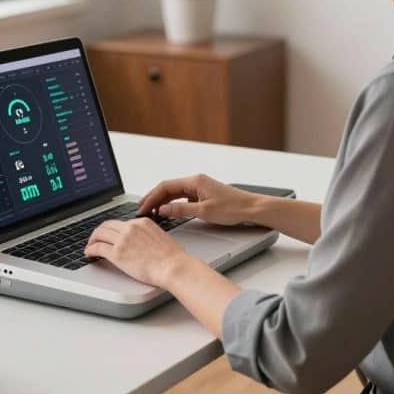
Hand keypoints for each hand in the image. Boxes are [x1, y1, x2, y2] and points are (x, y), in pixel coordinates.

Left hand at [84, 217, 187, 287]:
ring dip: (92, 240)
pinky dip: (90, 249)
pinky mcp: (117, 253)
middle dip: (98, 232)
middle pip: (106, 225)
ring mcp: (123, 240)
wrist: (172, 266)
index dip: (110, 228)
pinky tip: (89, 253)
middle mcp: (130, 227)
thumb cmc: (170, 257)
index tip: (107, 234)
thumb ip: (145, 234)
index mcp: (141, 222)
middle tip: (94, 239)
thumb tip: (137, 241)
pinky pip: (98, 248)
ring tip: (90, 246)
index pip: (119, 222)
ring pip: (99, 234)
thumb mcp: (159, 236)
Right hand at [138, 173, 253, 225]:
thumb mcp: (204, 212)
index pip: (166, 186)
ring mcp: (199, 187)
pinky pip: (182, 197)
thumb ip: (181, 210)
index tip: (142, 207)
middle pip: (168, 187)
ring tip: (150, 211)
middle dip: (153, 198)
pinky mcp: (203, 194)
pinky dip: (172, 203)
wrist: (251, 208)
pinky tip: (167, 211)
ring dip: (162, 201)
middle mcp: (196, 181)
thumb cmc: (233, 208)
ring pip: (175, 192)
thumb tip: (163, 210)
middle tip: (141, 209)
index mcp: (195, 181)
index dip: (151, 197)